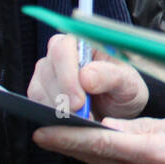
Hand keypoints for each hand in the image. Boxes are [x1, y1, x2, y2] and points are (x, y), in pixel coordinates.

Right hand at [27, 33, 147, 119]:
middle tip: (83, 117)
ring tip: (82, 120)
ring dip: (58, 109)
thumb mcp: (128, 83)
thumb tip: (85, 76)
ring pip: (39, 89)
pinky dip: (52, 116)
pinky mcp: (40, 91)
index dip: (68, 76)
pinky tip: (71, 122)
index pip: (63, 50)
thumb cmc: (124, 88)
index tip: (80, 102)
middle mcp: (60, 52)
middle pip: (48, 71)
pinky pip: (37, 103)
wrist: (118, 108)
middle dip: (63, 98)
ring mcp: (47, 71)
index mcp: (83, 41)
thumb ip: (110, 76)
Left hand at [32, 110, 164, 163]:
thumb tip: (114, 127)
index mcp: (161, 153)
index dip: (70, 137)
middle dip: (71, 145)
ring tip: (74, 136)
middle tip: (46, 131)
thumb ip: (152, 127)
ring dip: (92, 154)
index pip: (104, 144)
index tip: (43, 130)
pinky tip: (108, 153)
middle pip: (100, 161)